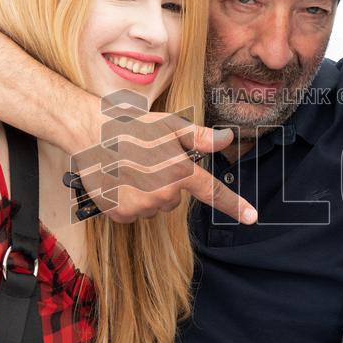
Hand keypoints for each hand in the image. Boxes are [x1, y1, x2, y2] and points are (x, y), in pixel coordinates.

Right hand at [71, 103, 257, 224]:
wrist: (89, 132)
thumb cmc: (130, 125)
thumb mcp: (168, 125)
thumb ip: (199, 137)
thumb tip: (226, 139)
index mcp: (179, 171)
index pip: (213, 192)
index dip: (235, 205)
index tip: (253, 217)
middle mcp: (163, 194)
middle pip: (174, 198)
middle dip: (164, 184)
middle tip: (146, 162)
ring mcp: (141, 207)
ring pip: (153, 207)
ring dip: (145, 193)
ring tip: (129, 170)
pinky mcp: (120, 215)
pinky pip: (132, 213)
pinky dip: (126, 201)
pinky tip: (117, 182)